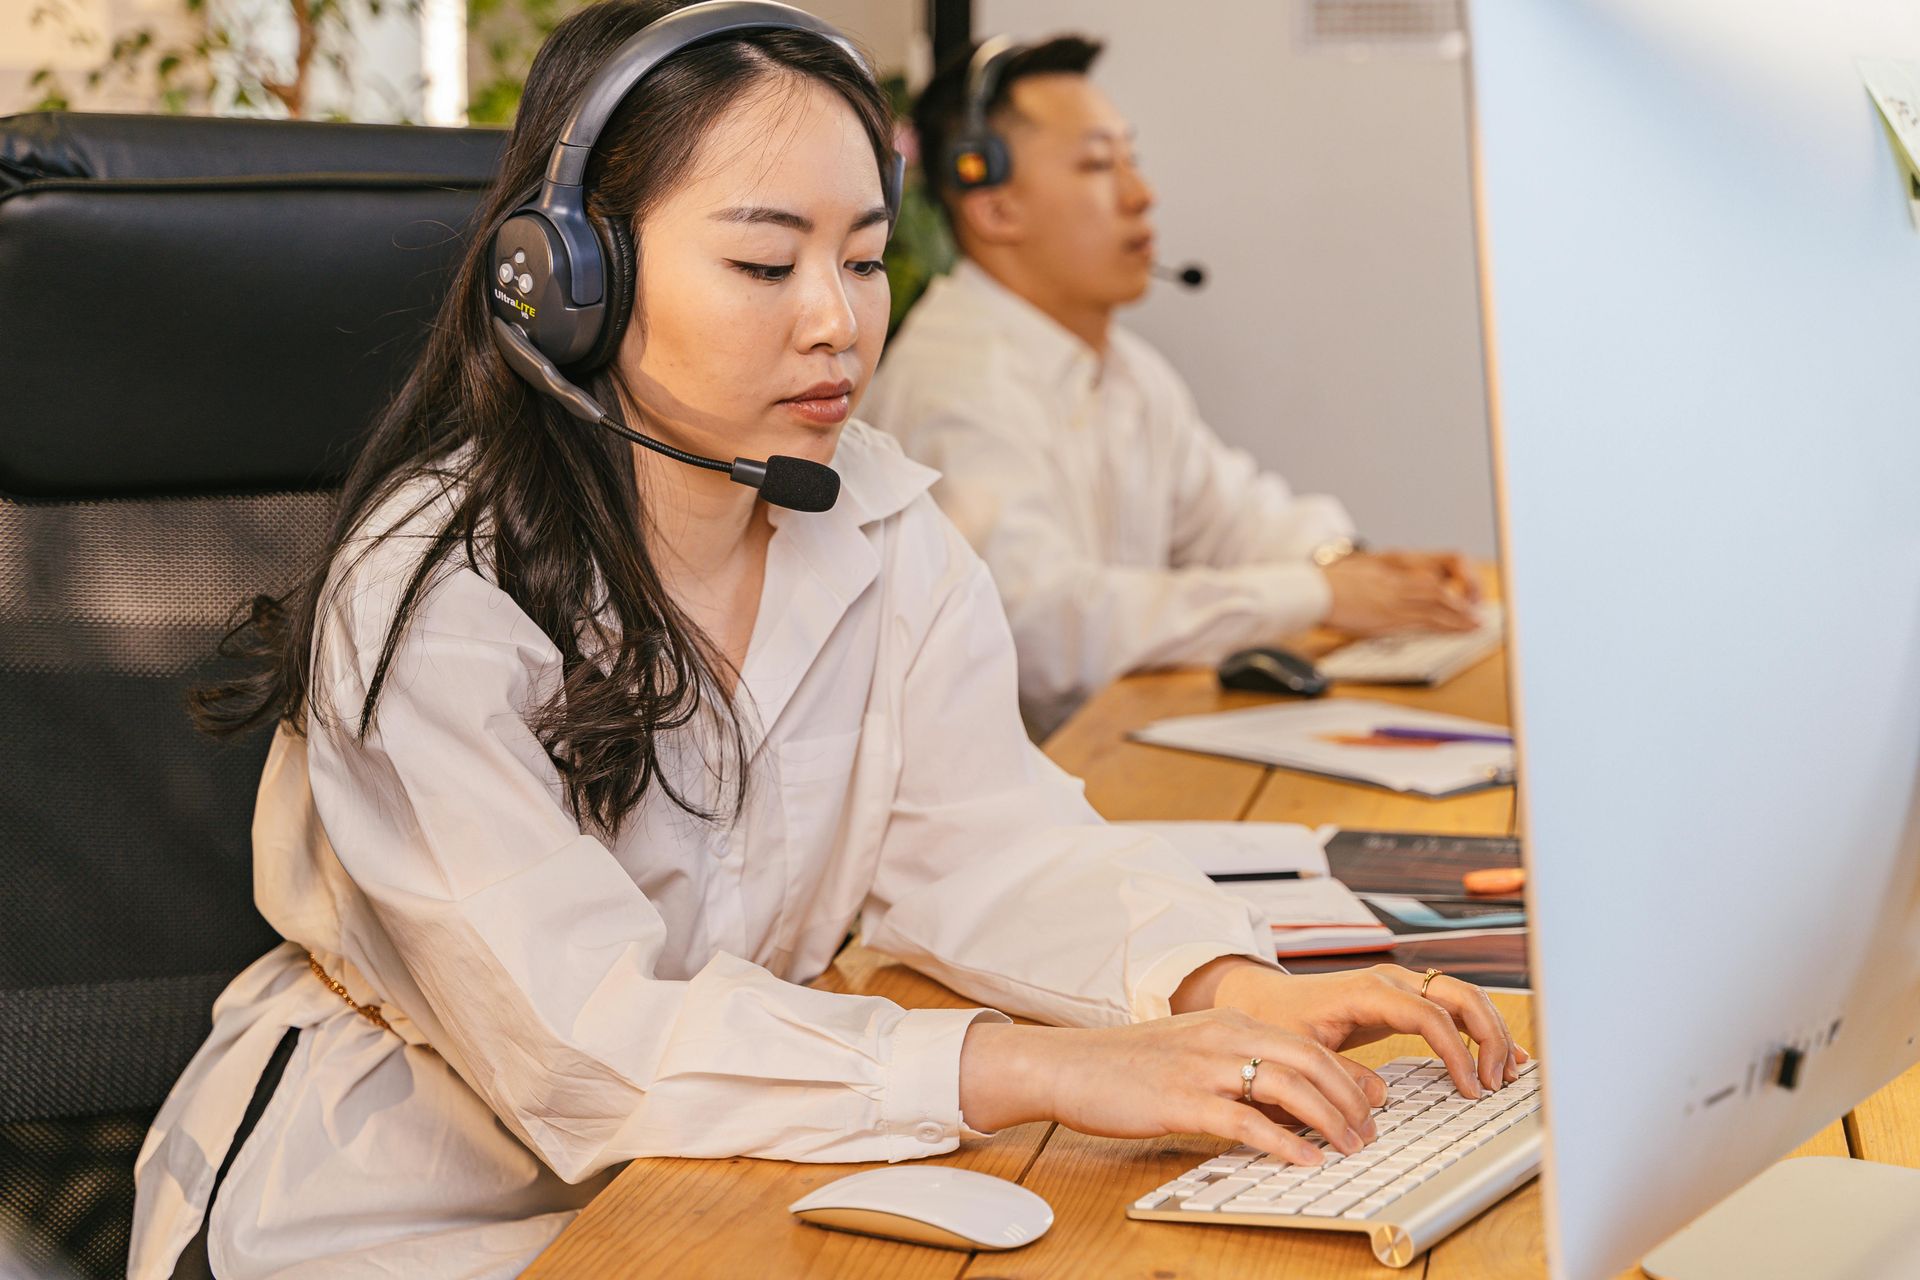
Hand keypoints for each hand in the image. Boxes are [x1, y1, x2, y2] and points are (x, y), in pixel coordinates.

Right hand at [958, 1011, 1380, 1163]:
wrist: (1067, 1065)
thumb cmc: (1123, 1065)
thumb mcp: (1188, 1051)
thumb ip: (1233, 1065)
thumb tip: (1281, 1098)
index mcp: (1227, 1023)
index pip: (1305, 1041)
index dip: (1347, 1072)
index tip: (1373, 1099)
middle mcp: (1221, 1038)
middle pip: (1309, 1058)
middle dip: (1350, 1097)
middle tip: (1371, 1130)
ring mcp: (1203, 1067)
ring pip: (1288, 1085)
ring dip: (1330, 1120)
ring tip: (1352, 1147)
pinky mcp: (1182, 1101)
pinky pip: (1248, 1122)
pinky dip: (1286, 1142)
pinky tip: (1306, 1160)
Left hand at [1199, 958, 1526, 1097]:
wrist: (1262, 998)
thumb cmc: (1278, 1022)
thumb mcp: (1301, 1053)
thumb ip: (1338, 1075)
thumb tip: (1380, 1098)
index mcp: (1367, 991)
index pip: (1429, 1014)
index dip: (1457, 1052)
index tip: (1471, 1088)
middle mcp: (1390, 981)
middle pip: (1460, 995)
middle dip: (1490, 1036)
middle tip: (1499, 1081)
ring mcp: (1400, 985)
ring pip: (1464, 995)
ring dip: (1492, 1030)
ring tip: (1509, 1072)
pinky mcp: (1404, 997)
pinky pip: (1453, 1004)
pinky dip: (1480, 1026)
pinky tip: (1500, 1055)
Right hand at [1322, 551, 1478, 635]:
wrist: (1312, 592)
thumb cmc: (1331, 584)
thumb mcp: (1361, 572)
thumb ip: (1382, 581)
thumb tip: (1396, 593)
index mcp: (1390, 571)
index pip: (1430, 579)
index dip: (1452, 589)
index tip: (1464, 599)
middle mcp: (1396, 585)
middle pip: (1439, 593)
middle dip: (1461, 606)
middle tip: (1477, 616)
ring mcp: (1392, 603)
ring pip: (1435, 607)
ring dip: (1458, 618)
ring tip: (1474, 626)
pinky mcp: (1384, 620)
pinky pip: (1421, 623)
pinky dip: (1442, 627)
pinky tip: (1453, 632)